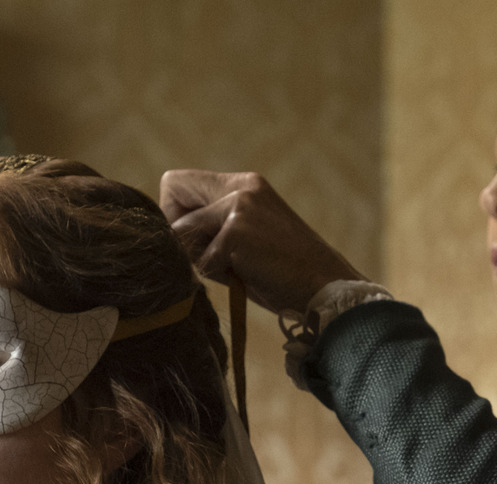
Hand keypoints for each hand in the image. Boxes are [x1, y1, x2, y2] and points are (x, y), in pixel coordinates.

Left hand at [160, 169, 366, 315]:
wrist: (327, 287)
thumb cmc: (287, 273)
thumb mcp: (249, 237)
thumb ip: (215, 226)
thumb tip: (170, 236)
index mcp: (245, 185)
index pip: (179, 182)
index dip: (177, 215)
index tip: (200, 241)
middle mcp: (241, 186)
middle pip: (171, 192)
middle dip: (179, 231)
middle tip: (212, 255)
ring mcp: (239, 205)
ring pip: (182, 232)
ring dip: (202, 259)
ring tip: (238, 269)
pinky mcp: (237, 231)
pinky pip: (202, 261)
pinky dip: (220, 277)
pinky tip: (249, 277)